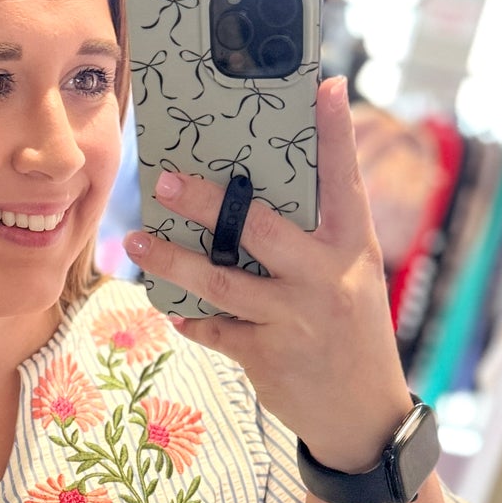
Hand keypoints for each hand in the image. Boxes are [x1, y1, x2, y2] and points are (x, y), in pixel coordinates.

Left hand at [125, 76, 413, 472]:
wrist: (363, 414)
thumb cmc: (349, 328)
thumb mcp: (352, 274)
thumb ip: (320, 233)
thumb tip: (266, 187)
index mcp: (350, 246)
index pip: (344, 181)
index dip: (335, 134)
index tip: (323, 87)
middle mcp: (325, 277)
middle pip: (258, 227)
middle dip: (207, 202)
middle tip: (164, 180)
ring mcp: (294, 318)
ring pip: (222, 282)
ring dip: (173, 261)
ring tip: (139, 242)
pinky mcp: (268, 356)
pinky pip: (216, 330)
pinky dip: (190, 319)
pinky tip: (169, 309)